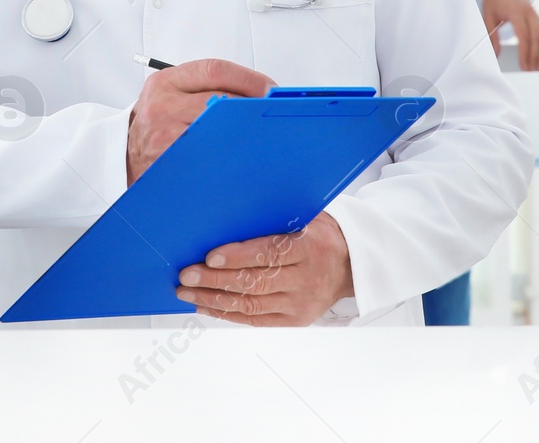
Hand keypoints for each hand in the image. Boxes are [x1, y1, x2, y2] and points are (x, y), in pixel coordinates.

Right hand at [127, 58, 273, 184]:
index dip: (248, 78)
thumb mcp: (169, 94)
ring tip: (258, 135)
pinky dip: (227, 154)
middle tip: (269, 114)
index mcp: (165, 82)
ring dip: (242, 132)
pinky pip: (207, 155)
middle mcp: (163, 106)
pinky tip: (238, 155)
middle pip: (221, 99)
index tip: (269, 88)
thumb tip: (254, 91)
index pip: (214, 70)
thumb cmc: (154, 124)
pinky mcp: (170, 161)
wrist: (123, 155)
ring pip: (217, 129)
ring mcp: (165, 135)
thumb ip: (204, 86)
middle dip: (250, 107)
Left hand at [176, 211, 352, 325]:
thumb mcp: (306, 218)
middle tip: (187, 276)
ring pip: (251, 304)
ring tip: (188, 293)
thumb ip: (275, 219)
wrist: (350, 266)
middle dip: (215, 280)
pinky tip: (207, 306)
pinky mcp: (295, 320)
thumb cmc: (320, 235)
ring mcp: (300, 303)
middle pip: (255, 282)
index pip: (269, 253)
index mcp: (309, 248)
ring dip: (214, 299)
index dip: (238, 256)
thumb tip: (230, 217)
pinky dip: (228, 314)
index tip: (210, 256)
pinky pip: (256, 320)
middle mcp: (306, 278)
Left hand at [482, 0, 538, 70]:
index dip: (525, 53)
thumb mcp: (488, 16)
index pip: (524, 36)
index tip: (524, 66)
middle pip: (537, 37)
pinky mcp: (536, 17)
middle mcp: (529, 13)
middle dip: (535, 56)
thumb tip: (495, 54)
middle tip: (532, 70)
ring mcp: (534, 14)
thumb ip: (492, 36)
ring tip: (538, 68)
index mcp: (516, 12)